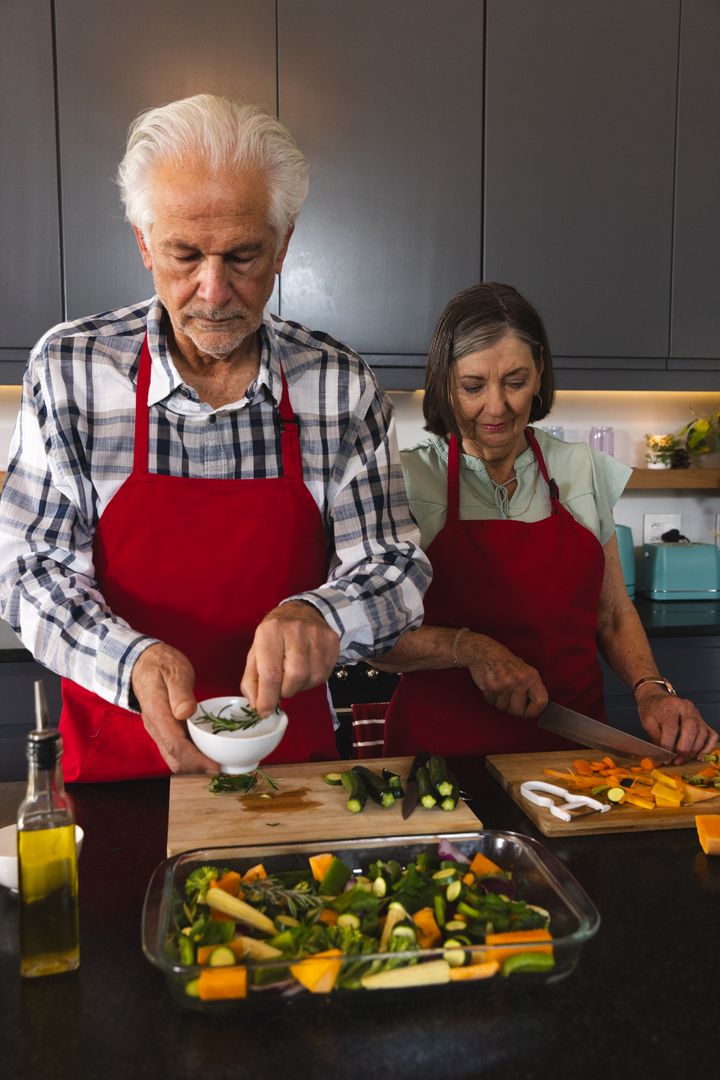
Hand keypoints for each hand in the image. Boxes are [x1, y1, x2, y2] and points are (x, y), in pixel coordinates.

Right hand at [131, 642, 217, 773]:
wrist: (142, 663)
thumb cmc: (161, 664)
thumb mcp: (173, 670)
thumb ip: (180, 691)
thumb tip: (186, 713)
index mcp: (157, 713)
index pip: (175, 745)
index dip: (196, 760)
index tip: (215, 767)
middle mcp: (156, 727)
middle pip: (175, 758)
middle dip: (198, 769)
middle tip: (224, 771)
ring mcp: (158, 730)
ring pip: (175, 757)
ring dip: (196, 766)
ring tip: (221, 766)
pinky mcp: (164, 729)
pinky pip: (177, 749)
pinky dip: (193, 756)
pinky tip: (210, 754)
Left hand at [241, 600, 339, 716]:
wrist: (303, 610)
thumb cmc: (276, 634)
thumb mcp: (256, 651)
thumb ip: (252, 679)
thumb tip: (256, 704)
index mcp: (271, 631)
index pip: (271, 672)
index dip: (267, 697)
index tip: (264, 711)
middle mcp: (296, 630)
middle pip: (294, 677)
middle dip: (285, 690)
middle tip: (280, 686)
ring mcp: (317, 635)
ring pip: (311, 678)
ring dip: (299, 686)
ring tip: (293, 674)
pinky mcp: (332, 641)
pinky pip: (324, 674)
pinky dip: (312, 679)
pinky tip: (306, 668)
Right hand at [459, 632, 548, 718]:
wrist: (484, 651)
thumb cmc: (505, 661)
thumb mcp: (524, 670)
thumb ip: (531, 688)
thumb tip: (536, 708)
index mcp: (531, 676)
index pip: (541, 702)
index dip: (534, 712)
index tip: (528, 713)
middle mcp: (519, 680)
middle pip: (519, 711)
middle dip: (512, 709)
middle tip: (509, 698)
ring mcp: (504, 684)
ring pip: (503, 708)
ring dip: (500, 702)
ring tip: (499, 687)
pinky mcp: (490, 687)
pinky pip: (492, 702)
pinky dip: (490, 697)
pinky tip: (492, 685)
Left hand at [636, 688, 718, 763]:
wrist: (656, 699)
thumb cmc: (652, 710)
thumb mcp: (648, 722)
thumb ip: (656, 737)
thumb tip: (663, 755)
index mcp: (671, 706)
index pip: (672, 728)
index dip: (668, 746)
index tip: (665, 757)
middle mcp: (687, 708)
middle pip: (691, 730)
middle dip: (684, 750)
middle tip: (676, 761)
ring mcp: (697, 714)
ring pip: (702, 734)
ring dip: (694, 750)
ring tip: (683, 759)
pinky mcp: (702, 721)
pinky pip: (712, 735)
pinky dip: (708, 747)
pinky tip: (699, 755)